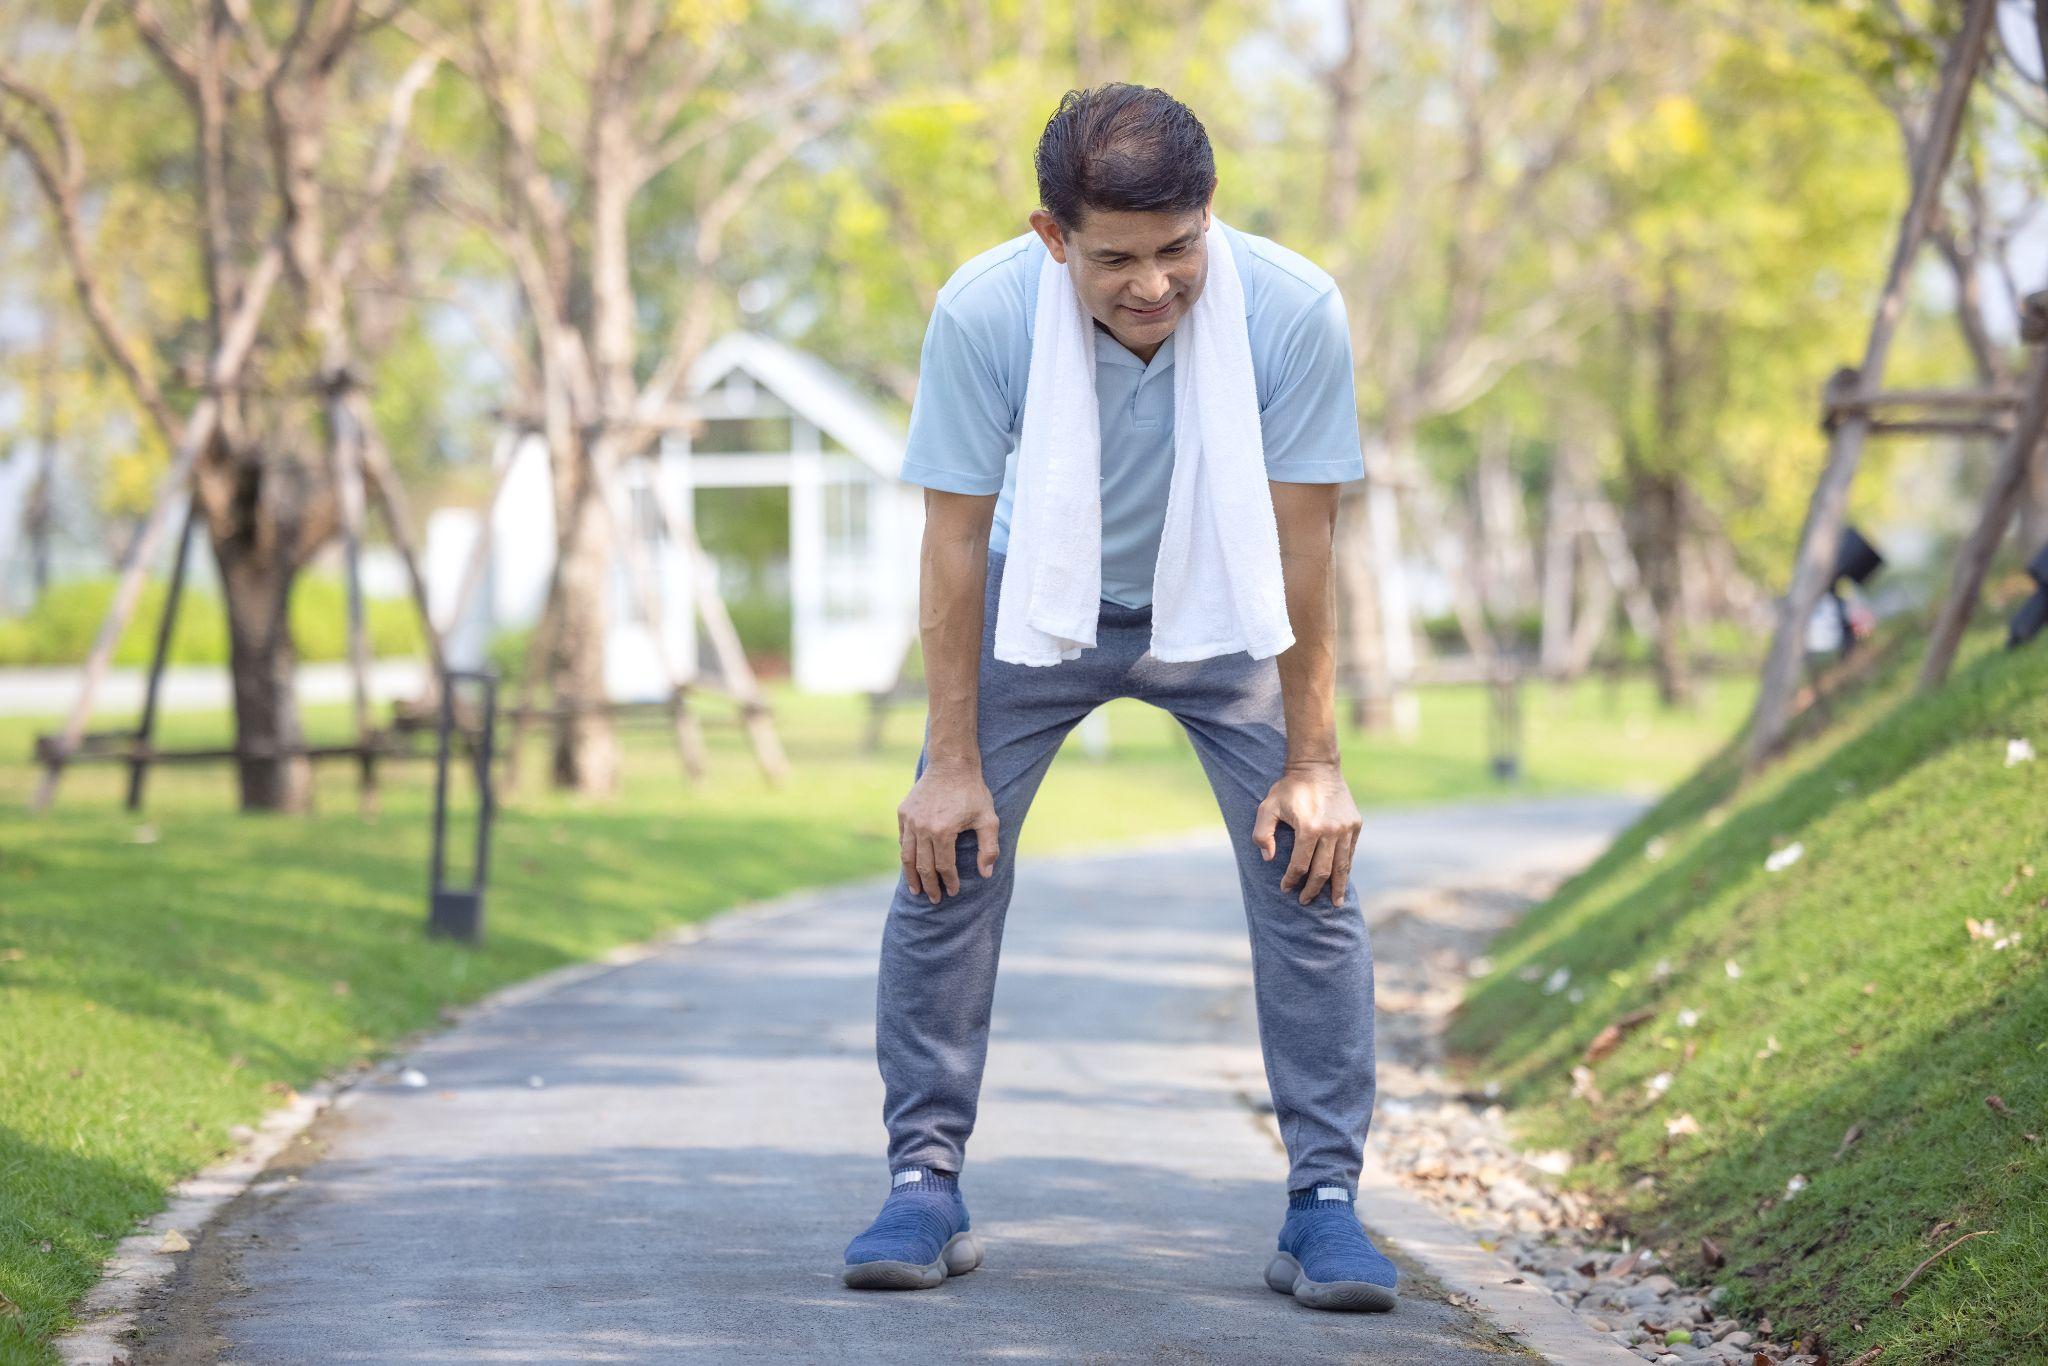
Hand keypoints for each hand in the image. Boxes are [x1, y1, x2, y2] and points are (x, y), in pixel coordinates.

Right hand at [897, 760, 1000, 904]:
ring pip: (907, 856)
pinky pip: (903, 840)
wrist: (952, 764)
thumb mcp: (989, 819)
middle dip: (930, 885)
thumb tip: (985, 874)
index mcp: (943, 831)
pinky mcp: (903, 812)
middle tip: (934, 898)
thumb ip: (989, 848)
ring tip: (916, 890)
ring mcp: (910, 820)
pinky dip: (906, 854)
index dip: (949, 881)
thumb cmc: (972, 792)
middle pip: (923, 866)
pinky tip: (910, 865)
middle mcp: (922, 828)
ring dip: (912, 876)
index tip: (953, 892)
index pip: (944, 866)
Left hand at [1252, 762, 1361, 905]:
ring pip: (1342, 866)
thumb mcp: (1267, 807)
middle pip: (1323, 871)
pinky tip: (1342, 880)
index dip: (1292, 879)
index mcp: (1309, 828)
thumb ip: (1262, 834)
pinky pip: (1350, 853)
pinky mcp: (1355, 824)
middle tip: (1305, 900)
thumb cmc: (1289, 788)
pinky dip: (1345, 868)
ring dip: (1338, 886)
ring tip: (1336, 903)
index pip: (1300, 865)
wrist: (1317, 767)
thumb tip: (1269, 858)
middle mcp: (1331, 831)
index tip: (1286, 888)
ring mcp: (1346, 828)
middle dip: (1313, 889)